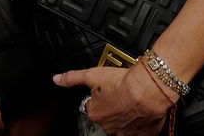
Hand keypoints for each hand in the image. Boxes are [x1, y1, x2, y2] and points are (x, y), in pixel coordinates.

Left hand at [53, 64, 173, 135]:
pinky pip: (139, 130)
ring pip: (122, 124)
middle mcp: (108, 126)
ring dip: (125, 115)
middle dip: (112, 107)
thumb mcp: (92, 74)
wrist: (146, 90)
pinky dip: (140, 123)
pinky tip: (141, 111)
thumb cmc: (122, 83)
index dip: (99, 97)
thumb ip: (73, 78)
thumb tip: (57, 79)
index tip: (106, 90)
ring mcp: (125, 132)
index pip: (92, 106)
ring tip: (131, 101)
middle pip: (107, 116)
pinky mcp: (142, 134)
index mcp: (94, 113)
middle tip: (120, 93)